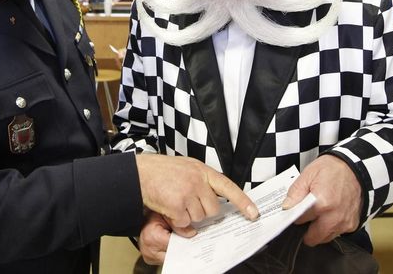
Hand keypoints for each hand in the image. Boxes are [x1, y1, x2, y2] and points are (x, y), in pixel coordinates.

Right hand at [135, 154, 257, 229]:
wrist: (139, 173)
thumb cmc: (160, 171)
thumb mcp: (186, 168)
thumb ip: (201, 181)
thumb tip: (212, 201)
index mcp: (202, 170)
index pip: (228, 186)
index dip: (242, 201)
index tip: (253, 213)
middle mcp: (197, 180)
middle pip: (212, 209)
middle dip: (201, 212)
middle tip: (186, 203)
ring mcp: (187, 192)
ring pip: (198, 218)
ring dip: (187, 217)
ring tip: (174, 203)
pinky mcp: (177, 205)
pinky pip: (184, 223)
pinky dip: (176, 222)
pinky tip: (168, 210)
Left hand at [282, 155, 361, 245]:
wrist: (355, 168)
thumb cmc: (332, 169)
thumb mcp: (308, 175)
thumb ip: (295, 193)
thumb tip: (286, 207)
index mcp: (321, 203)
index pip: (299, 220)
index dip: (294, 215)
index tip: (294, 211)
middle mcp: (334, 217)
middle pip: (313, 237)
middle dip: (306, 229)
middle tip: (305, 216)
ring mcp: (345, 222)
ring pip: (325, 237)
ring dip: (319, 230)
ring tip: (319, 213)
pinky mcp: (352, 224)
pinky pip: (337, 232)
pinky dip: (330, 226)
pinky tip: (330, 213)